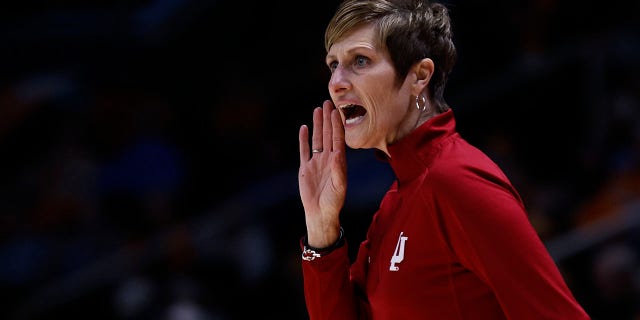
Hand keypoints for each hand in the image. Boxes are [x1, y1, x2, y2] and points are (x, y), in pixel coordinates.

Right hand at [298, 100, 346, 247]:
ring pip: (317, 139)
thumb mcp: (339, 186)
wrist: (320, 213)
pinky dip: (304, 139)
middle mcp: (328, 159)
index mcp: (338, 162)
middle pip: (328, 135)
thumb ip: (338, 170)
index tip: (336, 111)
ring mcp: (316, 162)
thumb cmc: (333, 202)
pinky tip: (305, 128)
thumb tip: (337, 154)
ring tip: (317, 110)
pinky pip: (304, 150)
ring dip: (317, 125)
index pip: (338, 139)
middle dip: (327, 119)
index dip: (337, 125)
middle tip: (327, 103)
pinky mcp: (305, 168)